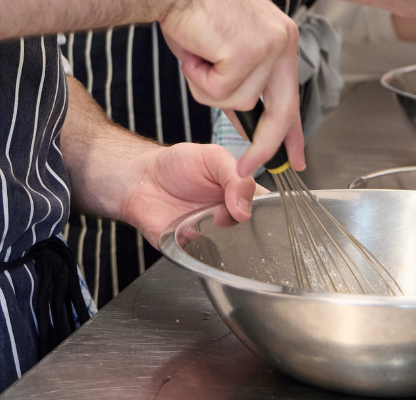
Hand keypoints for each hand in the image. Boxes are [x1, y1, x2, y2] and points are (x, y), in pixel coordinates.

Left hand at [116, 142, 258, 245]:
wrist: (143, 179)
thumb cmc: (178, 165)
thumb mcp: (212, 156)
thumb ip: (234, 176)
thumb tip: (244, 209)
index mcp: (243, 193)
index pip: (270, 208)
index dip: (272, 211)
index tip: (263, 207)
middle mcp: (232, 218)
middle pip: (255, 232)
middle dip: (246, 224)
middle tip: (229, 210)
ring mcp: (214, 236)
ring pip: (233, 250)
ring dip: (225, 238)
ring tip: (209, 218)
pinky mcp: (193, 250)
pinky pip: (206, 259)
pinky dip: (203, 249)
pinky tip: (195, 232)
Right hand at [155, 0, 303, 177]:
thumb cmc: (191, 10)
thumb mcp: (224, 50)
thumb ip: (239, 83)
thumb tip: (245, 124)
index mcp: (281, 38)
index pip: (292, 95)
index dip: (293, 132)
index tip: (297, 159)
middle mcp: (283, 40)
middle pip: (280, 111)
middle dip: (263, 145)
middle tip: (245, 167)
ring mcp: (268, 46)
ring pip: (239, 101)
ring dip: (208, 88)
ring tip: (198, 56)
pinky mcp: (247, 52)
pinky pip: (219, 91)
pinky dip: (198, 79)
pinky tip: (195, 52)